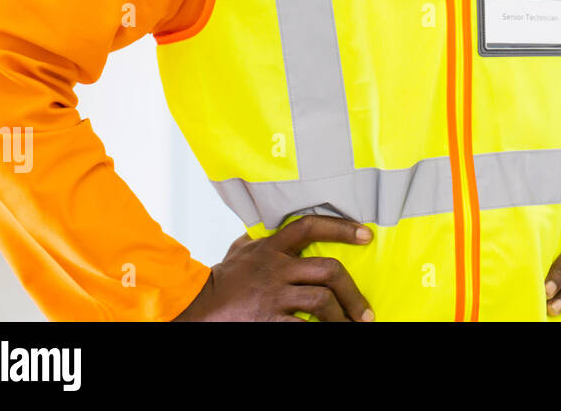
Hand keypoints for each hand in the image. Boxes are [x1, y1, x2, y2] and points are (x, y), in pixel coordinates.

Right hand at [172, 214, 374, 321]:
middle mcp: (277, 269)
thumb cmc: (221, 279)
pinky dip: (319, 332)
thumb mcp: (240, 250)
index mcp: (272, 248)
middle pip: (328, 270)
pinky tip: (330, 334)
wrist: (194, 307)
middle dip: (352, 292)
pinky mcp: (268, 319)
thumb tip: (261, 228)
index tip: (366, 234)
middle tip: (365, 311)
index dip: (341, 228)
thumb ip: (256, 240)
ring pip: (321, 301)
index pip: (310, 226)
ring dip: (341, 317)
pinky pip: (302, 328)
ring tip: (352, 327)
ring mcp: (273, 295)